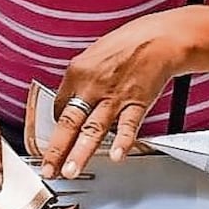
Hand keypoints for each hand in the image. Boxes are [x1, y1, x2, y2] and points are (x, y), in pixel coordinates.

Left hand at [42, 12, 181, 178]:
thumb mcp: (94, 56)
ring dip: (80, 153)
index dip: (58, 129)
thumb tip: (73, 101)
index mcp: (77, 72)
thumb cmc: (128, 44)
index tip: (58, 143)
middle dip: (56, 150)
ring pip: (92, 129)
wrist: (160, 37)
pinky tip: (116, 156)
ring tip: (70, 171)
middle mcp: (92, 85)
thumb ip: (82, 80)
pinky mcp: (137, 101)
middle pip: (69, 122)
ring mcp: (114, 96)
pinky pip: (128, 125)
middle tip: (48, 169)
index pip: (60, 108)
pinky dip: (122, 141)